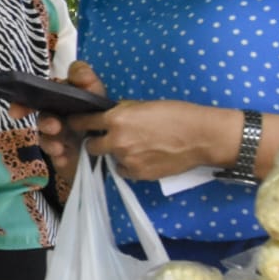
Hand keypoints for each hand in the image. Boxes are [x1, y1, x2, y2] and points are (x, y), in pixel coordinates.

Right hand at [29, 61, 108, 181]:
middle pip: (43, 116)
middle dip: (45, 121)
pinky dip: (59, 157)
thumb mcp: (97, 96)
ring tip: (58, 148)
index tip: (16, 112)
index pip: (37, 97)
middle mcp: (55, 116)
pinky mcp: (60, 154)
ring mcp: (57, 136)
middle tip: (53, 127)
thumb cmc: (101, 116)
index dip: (23, 103)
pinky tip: (64, 158)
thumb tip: (77, 70)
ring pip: (46, 137)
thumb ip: (87, 82)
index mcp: (61, 98)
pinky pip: (55, 156)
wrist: (112, 149)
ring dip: (50, 141)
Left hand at [75, 98, 225, 180]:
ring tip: (134, 147)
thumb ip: (122, 112)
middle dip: (95, 142)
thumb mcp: (143, 105)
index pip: (82, 122)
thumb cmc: (176, 114)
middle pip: (90, 146)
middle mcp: (117, 141)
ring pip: (108, 159)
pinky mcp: (138, 174)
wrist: (201, 136)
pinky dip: (128, 165)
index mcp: (117, 119)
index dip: (78, 123)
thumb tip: (109, 116)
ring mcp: (126, 159)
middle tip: (107, 139)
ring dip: (115, 154)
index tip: (77, 124)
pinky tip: (142, 158)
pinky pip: (122, 170)